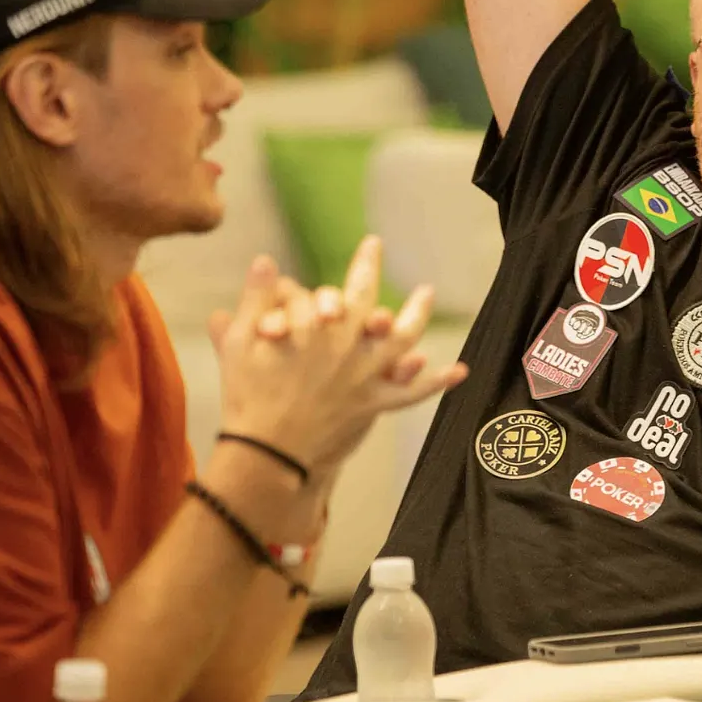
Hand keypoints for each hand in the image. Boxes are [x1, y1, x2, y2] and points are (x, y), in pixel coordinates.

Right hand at [208, 236, 467, 472]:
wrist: (266, 454)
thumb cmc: (248, 396)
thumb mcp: (240, 344)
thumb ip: (256, 300)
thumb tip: (266, 260)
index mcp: (314, 329)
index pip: (322, 293)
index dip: (334, 278)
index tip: (359, 253)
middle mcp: (346, 346)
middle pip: (365, 302)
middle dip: (367, 271)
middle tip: (374, 248)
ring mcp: (363, 376)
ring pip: (398, 340)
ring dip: (415, 315)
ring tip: (425, 293)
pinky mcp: (372, 404)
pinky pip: (410, 394)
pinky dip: (435, 382)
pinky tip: (461, 370)